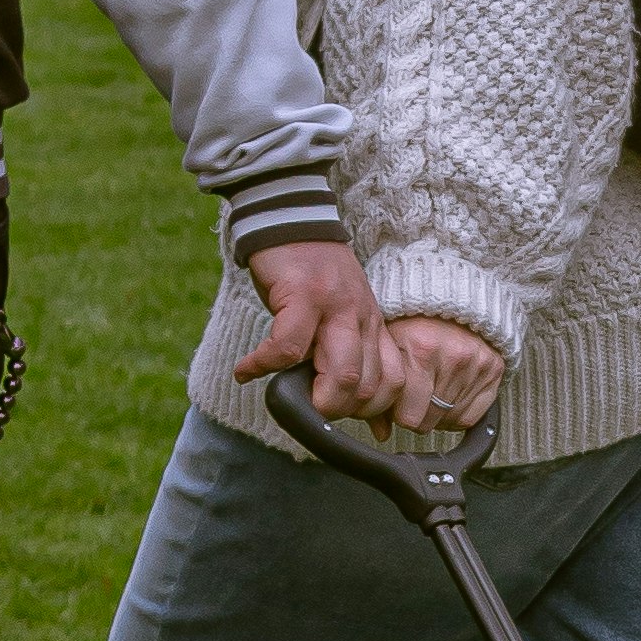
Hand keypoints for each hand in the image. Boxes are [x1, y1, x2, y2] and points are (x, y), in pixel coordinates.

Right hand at [232, 237, 399, 423]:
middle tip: (312, 409)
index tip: (344, 417)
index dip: (373, 411)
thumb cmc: (311, 276)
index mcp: (374, 326)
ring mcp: (335, 307)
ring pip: (343, 373)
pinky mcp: (302, 296)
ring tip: (288, 396)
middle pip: (370, 385)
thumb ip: (354, 358)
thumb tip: (375, 422)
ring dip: (314, 397)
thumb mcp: (343, 316)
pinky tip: (246, 371)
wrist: (292, 219)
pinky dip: (264, 366)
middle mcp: (362, 319)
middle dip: (340, 410)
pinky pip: (288, 346)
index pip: (394, 382)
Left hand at [386, 315, 505, 432]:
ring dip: (435, 415)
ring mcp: (476, 364)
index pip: (409, 416)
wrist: (449, 302)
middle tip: (411, 398)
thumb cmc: (412, 326)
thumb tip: (381, 433)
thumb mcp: (388, 348)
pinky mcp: (494, 370)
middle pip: (428, 421)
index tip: (396, 403)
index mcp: (421, 350)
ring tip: (428, 394)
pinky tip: (446, 400)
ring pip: (449, 421)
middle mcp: (453, 357)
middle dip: (416, 416)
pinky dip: (456, 416)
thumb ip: (381, 388)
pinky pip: (471, 417)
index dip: (398, 414)